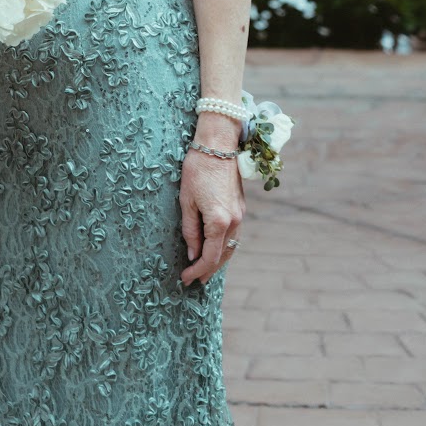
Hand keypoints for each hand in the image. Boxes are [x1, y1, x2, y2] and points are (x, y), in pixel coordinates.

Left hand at [179, 149, 244, 285]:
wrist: (218, 145)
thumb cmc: (197, 169)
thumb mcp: (186, 201)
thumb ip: (190, 230)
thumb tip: (192, 254)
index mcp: (219, 221)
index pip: (209, 257)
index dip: (196, 270)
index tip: (184, 277)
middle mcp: (234, 222)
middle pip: (223, 256)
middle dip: (208, 270)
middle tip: (194, 280)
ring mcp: (241, 215)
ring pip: (232, 247)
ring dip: (218, 261)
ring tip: (204, 270)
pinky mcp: (241, 207)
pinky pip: (235, 236)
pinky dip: (225, 247)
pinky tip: (216, 249)